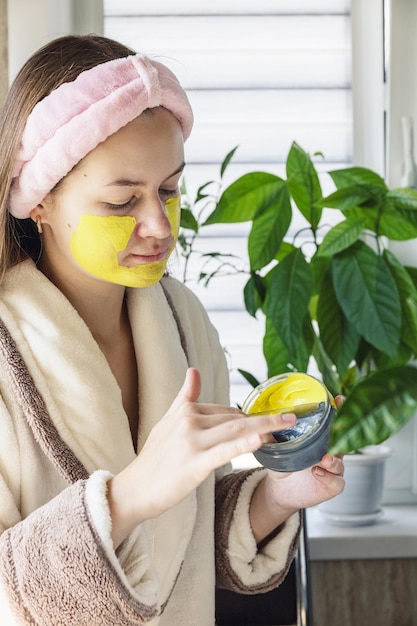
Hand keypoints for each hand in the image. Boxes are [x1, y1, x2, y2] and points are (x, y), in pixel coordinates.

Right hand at [108, 367, 297, 546]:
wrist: (135, 488)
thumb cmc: (155, 458)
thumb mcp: (168, 422)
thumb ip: (184, 396)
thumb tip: (194, 370)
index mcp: (186, 410)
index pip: (226, 411)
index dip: (249, 418)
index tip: (269, 421)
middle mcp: (189, 421)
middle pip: (235, 418)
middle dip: (265, 419)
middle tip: (291, 419)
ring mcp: (192, 441)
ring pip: (236, 430)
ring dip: (266, 425)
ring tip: (288, 423)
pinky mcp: (195, 463)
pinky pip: (225, 451)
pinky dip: (245, 443)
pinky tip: (262, 438)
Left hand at [249, 394, 344, 540]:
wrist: (280, 491)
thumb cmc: (283, 466)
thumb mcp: (278, 448)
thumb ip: (273, 437)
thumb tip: (263, 423)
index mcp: (320, 439)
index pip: (332, 423)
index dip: (339, 411)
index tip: (338, 399)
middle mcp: (330, 451)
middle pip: (343, 440)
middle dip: (342, 433)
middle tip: (336, 427)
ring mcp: (333, 468)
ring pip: (340, 461)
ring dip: (333, 459)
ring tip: (324, 458)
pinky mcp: (332, 485)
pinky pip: (337, 481)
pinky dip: (329, 476)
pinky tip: (318, 472)